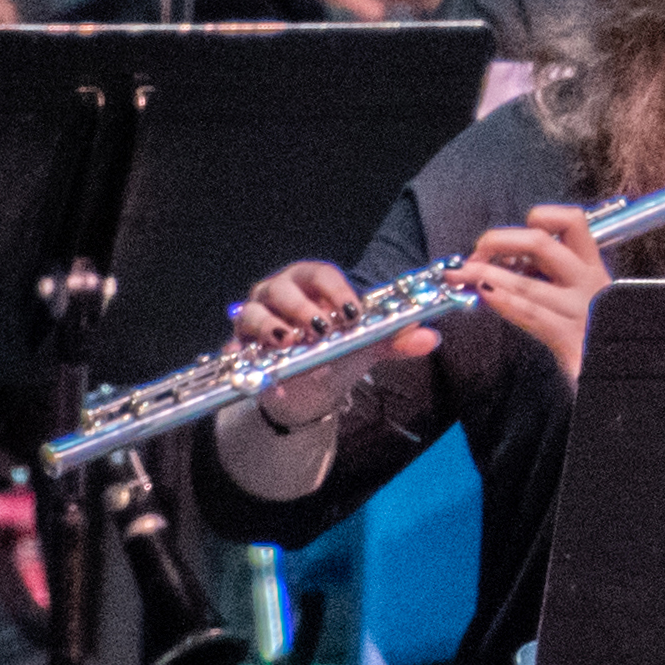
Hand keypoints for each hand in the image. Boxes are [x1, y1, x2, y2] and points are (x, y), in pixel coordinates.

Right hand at [226, 253, 439, 439]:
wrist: (309, 390)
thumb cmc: (337, 353)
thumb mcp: (367, 346)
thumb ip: (395, 340)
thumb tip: (430, 337)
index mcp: (313, 284)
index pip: (321, 274)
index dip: (336, 290)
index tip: (351, 314)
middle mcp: (280, 293)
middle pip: (284, 288)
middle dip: (301, 308)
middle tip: (319, 329)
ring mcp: (255, 316)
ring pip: (254, 312)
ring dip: (271, 327)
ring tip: (289, 343)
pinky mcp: (238, 344)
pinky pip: (235, 345)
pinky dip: (246, 355)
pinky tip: (262, 369)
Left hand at [455, 203, 610, 381]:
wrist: (632, 371)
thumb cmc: (599, 334)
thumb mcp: (584, 296)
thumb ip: (550, 277)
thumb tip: (506, 263)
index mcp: (592, 268)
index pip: (571, 222)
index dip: (541, 217)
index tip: (516, 232)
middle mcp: (588, 283)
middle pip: (542, 244)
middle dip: (499, 241)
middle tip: (477, 253)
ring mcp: (580, 311)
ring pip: (528, 282)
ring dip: (488, 274)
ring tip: (465, 274)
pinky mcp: (571, 339)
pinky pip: (532, 315)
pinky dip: (504, 302)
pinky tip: (487, 296)